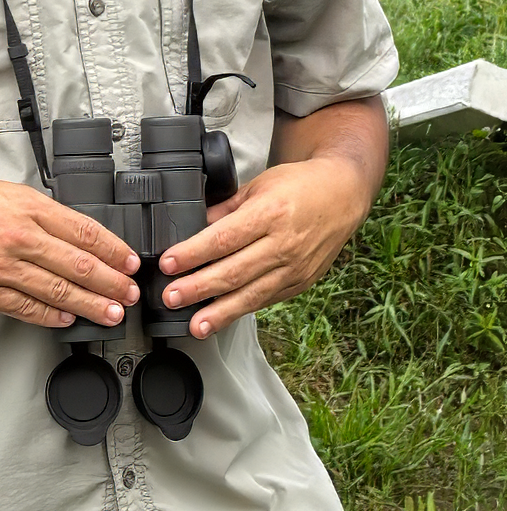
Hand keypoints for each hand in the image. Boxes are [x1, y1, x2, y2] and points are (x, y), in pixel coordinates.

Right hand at [0, 171, 140, 329]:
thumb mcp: (6, 193)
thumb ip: (41, 214)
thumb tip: (77, 237)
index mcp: (27, 206)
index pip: (83, 230)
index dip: (113, 249)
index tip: (130, 261)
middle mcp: (16, 236)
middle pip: (77, 264)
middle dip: (111, 282)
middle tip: (131, 292)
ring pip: (57, 291)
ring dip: (90, 304)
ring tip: (111, 312)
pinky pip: (26, 308)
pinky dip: (51, 315)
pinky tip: (68, 318)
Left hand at [157, 157, 371, 337]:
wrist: (342, 195)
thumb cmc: (299, 185)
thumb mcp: (258, 185)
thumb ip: (225, 208)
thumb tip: (193, 226)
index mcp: (269, 212)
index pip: (223, 238)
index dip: (193, 253)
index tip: (169, 263)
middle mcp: (283, 244)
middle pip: (233, 271)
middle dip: (198, 287)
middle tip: (171, 297)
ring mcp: (294, 268)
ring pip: (250, 295)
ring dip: (219, 312)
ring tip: (194, 325)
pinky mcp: (300, 283)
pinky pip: (265, 300)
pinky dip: (241, 310)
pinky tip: (221, 318)